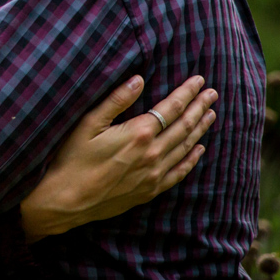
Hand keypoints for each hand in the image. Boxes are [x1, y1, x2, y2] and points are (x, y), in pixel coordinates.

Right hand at [21, 74, 215, 240]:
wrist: (67, 200)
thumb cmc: (72, 158)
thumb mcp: (88, 123)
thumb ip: (116, 100)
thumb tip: (138, 79)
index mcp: (139, 133)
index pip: (172, 107)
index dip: (187, 92)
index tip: (200, 80)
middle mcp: (153, 153)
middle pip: (184, 125)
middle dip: (200, 107)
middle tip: (213, 94)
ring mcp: (154, 174)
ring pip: (186, 147)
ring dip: (200, 129)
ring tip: (211, 115)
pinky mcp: (150, 190)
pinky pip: (179, 172)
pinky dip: (192, 159)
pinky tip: (199, 150)